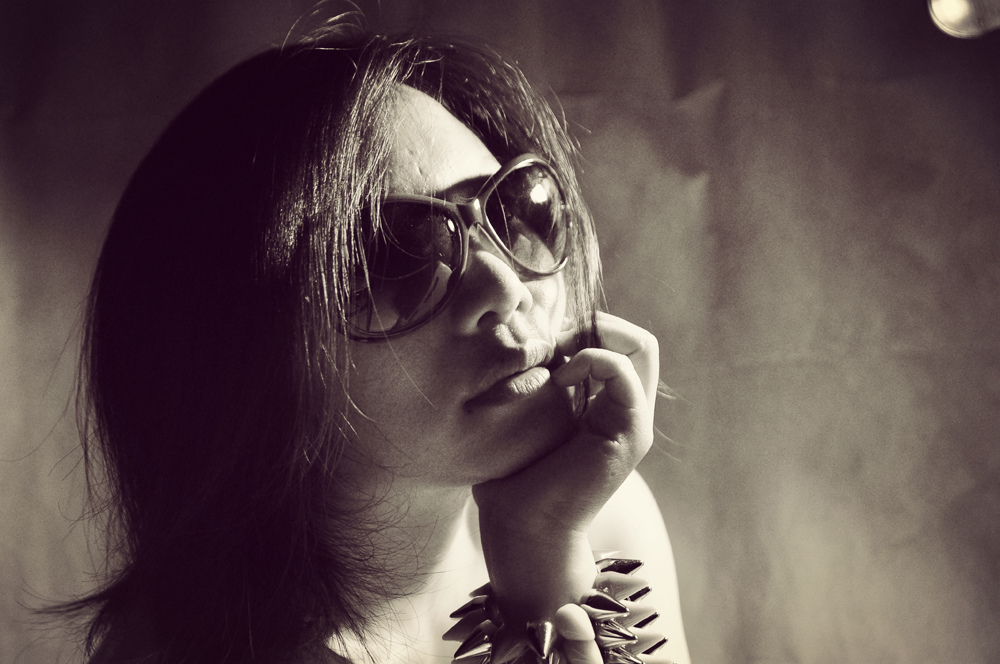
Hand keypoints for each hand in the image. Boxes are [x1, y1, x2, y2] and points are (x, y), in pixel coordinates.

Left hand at [472, 312, 658, 622]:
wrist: (523, 525)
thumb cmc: (513, 472)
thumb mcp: (529, 410)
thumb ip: (542, 376)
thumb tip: (532, 336)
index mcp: (607, 404)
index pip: (619, 340)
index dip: (585, 326)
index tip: (545, 340)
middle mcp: (628, 409)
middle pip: (637, 339)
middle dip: (594, 325)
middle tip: (554, 342)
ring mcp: (634, 421)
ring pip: (640, 345)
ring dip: (594, 339)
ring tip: (557, 361)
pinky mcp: (630, 433)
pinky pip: (623, 370)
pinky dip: (590, 361)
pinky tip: (558, 381)